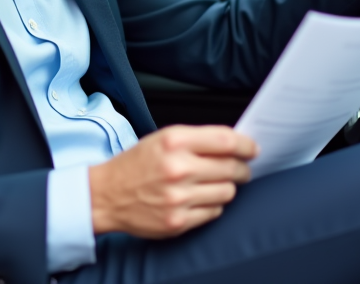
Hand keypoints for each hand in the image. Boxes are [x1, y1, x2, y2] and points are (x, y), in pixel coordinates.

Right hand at [88, 125, 257, 237]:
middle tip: (240, 169)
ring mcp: (178, 197)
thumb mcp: (162, 139)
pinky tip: (200, 199)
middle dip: (242, 169)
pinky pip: (214, 212)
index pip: (226, 141)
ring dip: (226, 188)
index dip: (246, 145)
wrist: (106, 195)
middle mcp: (178, 168)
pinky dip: (212, 205)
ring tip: (214, 184)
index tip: (252, 149)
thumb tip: (234, 145)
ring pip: (227, 192)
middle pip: (231, 168)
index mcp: (174, 141)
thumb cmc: (136, 164)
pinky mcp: (177, 221)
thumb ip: (197, 140)